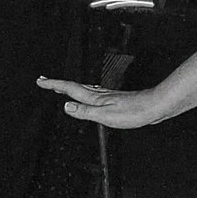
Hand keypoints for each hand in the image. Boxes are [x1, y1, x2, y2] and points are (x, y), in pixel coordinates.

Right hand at [37, 75, 173, 129]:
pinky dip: (84, 94)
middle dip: (59, 84)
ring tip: (61, 88)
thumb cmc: (134, 112)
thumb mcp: (106, 115)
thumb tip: (65, 106)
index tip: (40, 81)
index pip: (70, 89)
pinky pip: (93, 95)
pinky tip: (89, 98)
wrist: (155, 106)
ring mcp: (108, 96)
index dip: (54, 85)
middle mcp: (100, 95)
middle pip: (75, 87)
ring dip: (70, 88)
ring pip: (84, 90)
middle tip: (45, 81)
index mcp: (95, 98)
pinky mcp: (116, 100)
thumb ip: (85, 111)